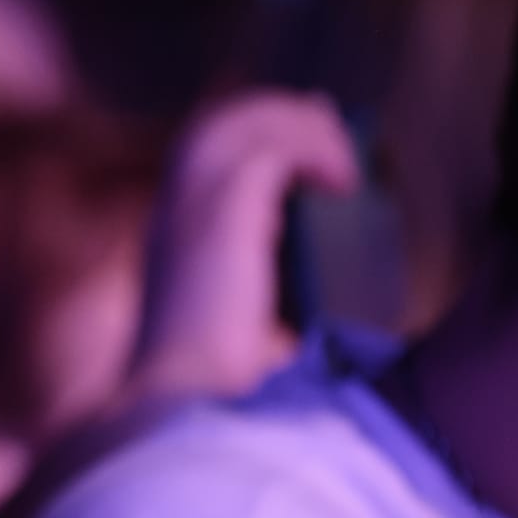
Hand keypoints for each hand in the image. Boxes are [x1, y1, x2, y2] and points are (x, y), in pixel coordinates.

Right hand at [124, 90, 359, 402]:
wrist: (185, 402)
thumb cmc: (217, 390)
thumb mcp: (245, 330)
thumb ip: (271, 297)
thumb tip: (311, 294)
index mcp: (171, 238)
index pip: (204, 160)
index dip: (253, 138)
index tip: (302, 140)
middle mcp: (173, 211)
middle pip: (220, 126)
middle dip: (278, 115)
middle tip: (332, 119)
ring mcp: (191, 204)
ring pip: (244, 124)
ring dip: (302, 129)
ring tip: (347, 162)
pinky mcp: (222, 208)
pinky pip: (273, 150)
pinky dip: (315, 153)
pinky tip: (345, 182)